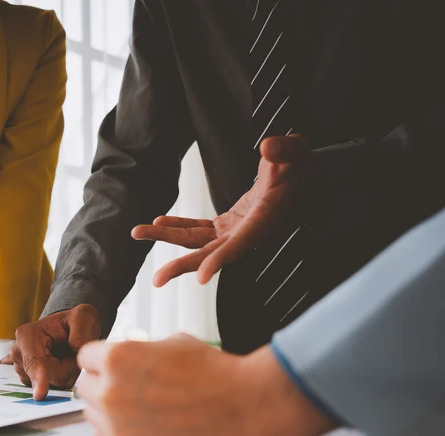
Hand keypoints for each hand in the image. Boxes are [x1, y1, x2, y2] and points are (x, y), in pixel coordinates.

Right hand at [11, 304, 100, 400]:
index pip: (34, 361)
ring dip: (65, 372)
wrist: (66, 329)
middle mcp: (20, 353)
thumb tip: (75, 349)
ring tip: (65, 354)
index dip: (38, 377)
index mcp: (28, 334)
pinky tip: (60, 363)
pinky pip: (53, 386)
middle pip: (48, 376)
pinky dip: (62, 377)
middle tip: (72, 348)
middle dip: (67, 367)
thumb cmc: (73, 322)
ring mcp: (23, 368)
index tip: (40, 395)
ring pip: (52, 383)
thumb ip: (81, 332)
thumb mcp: (83, 316)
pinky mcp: (30, 380)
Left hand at [75, 335, 333, 435]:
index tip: (114, 361)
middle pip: (85, 384)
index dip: (102, 356)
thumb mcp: (172, 342)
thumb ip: (140, 349)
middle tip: (126, 382)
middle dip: (102, 380)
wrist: (244, 408)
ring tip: (137, 402)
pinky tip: (139, 422)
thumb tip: (130, 354)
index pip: (85, 355)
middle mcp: (111, 391)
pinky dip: (115, 429)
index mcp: (119, 357)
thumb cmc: (214, 372)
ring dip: (106, 405)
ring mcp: (118, 423)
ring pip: (91, 412)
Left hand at [131, 134, 309, 286]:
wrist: (305, 180)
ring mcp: (236, 231)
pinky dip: (179, 227)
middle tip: (156, 280)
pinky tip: (159, 222)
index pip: (241, 246)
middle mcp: (248, 233)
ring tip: (138, 232)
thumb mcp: (298, 152)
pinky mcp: (229, 225)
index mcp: (264, 221)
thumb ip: (285, 151)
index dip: (220, 261)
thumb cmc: (302, 168)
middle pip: (211, 255)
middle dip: (182, 265)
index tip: (201, 277)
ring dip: (168, 239)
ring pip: (198, 242)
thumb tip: (268, 148)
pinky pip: (200, 230)